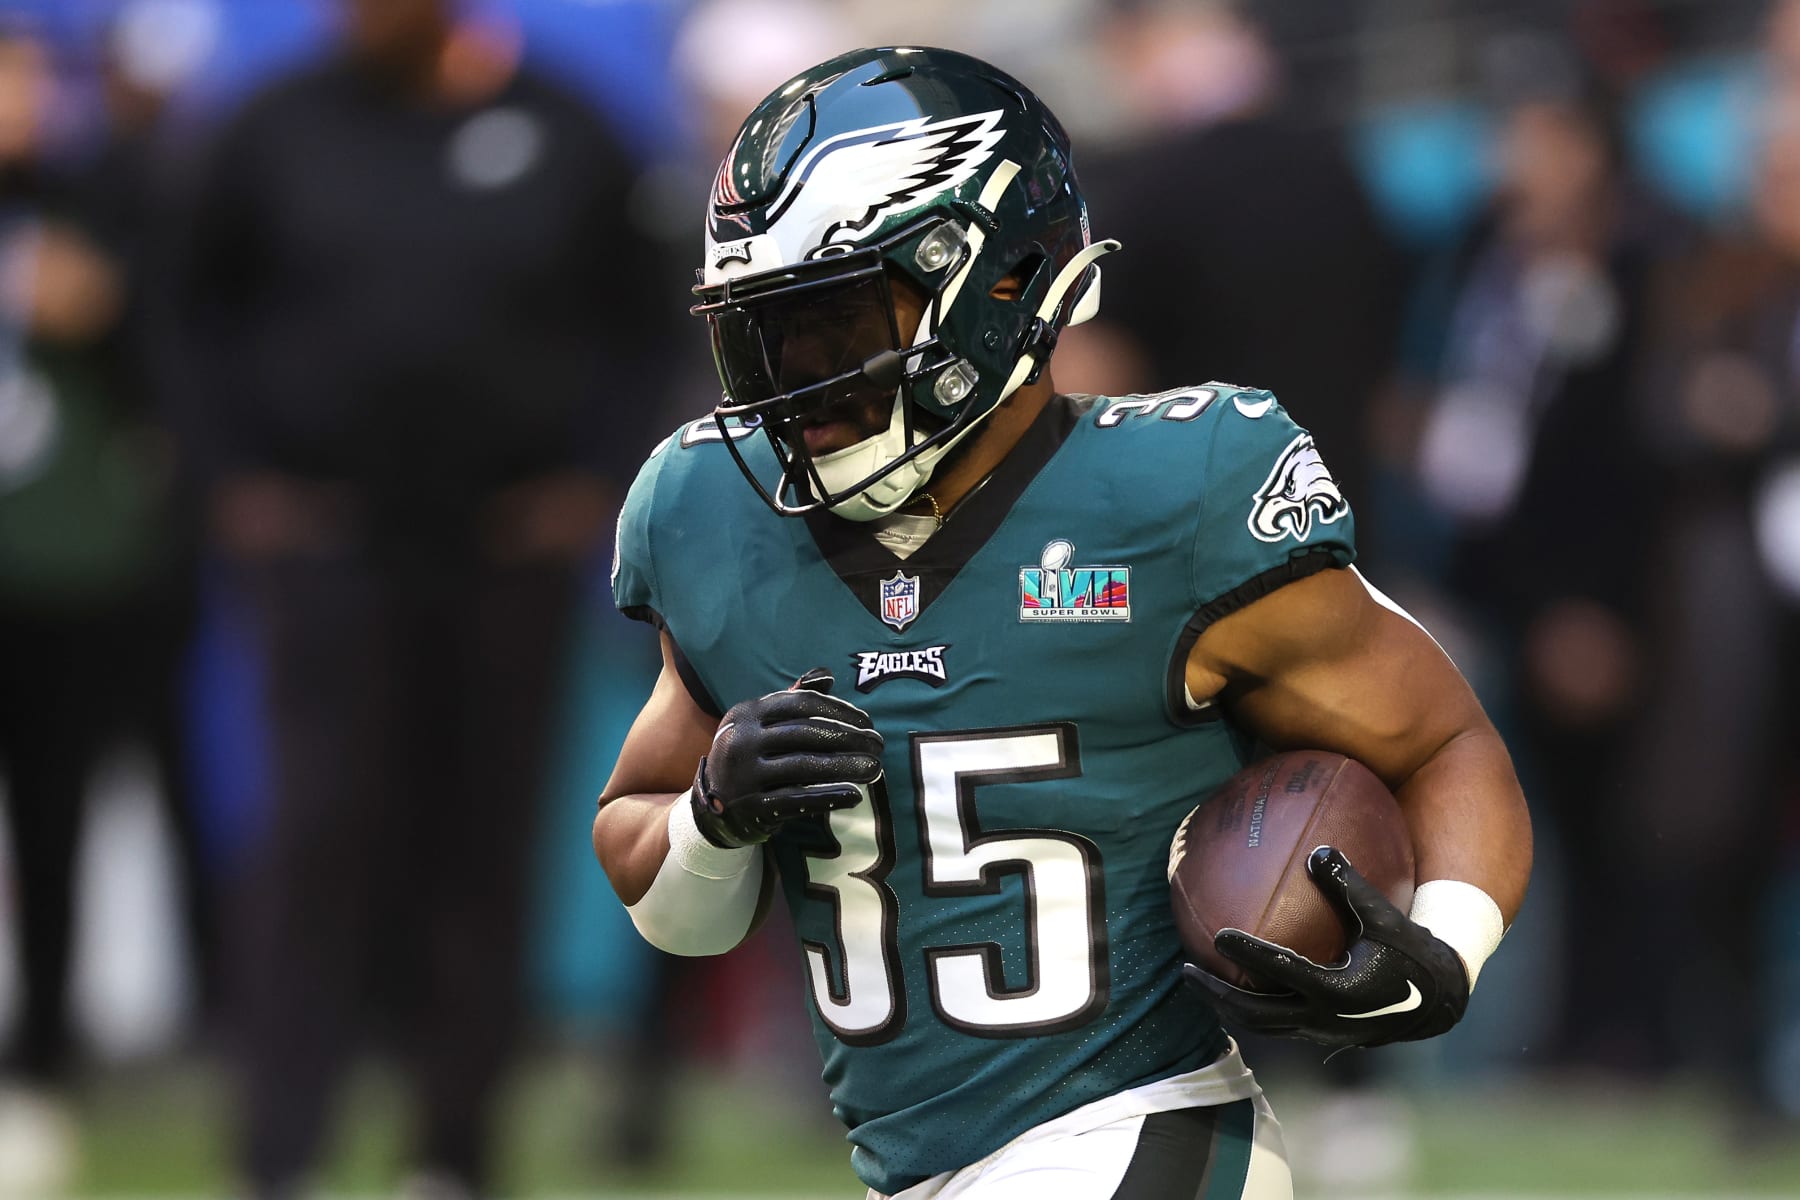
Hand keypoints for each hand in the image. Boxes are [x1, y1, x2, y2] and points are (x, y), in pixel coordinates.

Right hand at [690, 669, 883, 847]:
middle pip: (807, 733)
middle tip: (878, 745)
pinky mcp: (753, 806)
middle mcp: (742, 740)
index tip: (867, 722)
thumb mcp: (761, 723)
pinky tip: (854, 795)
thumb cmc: (749, 756)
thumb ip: (793, 699)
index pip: (801, 704)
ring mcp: (745, 774)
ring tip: (874, 768)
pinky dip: (829, 797)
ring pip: (805, 766)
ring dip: (846, 766)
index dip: (838, 710)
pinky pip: (798, 799)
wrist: (712, 806)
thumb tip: (826, 675)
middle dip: (849, 738)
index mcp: (747, 713)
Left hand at [1184, 847, 1469, 1048]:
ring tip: (1198, 981)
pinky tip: (1232, 987)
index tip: (1219, 936)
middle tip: (1186, 968)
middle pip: (1256, 1013)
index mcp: (1340, 989)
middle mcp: (1324, 1018)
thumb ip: (1350, 885)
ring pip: (1262, 1026)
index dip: (1249, 954)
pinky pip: (1275, 1026)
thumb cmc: (1410, 952)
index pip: (1283, 972)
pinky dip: (1249, 1009)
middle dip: (1217, 994)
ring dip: (1226, 1006)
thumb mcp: (1385, 916)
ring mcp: (1319, 1032)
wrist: (1437, 1002)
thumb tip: (1317, 848)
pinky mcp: (1319, 1035)